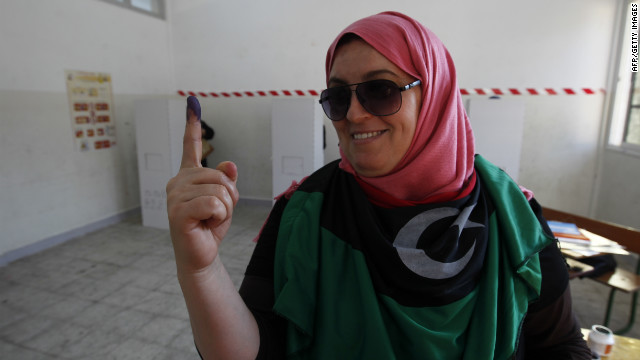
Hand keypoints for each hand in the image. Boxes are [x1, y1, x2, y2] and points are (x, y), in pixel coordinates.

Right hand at [166, 97, 238, 273]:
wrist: (201, 255)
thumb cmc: (210, 226)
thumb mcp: (225, 201)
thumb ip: (226, 181)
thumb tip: (230, 165)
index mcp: (188, 176)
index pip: (191, 147)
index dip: (192, 125)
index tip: (192, 102)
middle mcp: (178, 182)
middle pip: (219, 176)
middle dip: (229, 196)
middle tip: (217, 213)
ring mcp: (175, 196)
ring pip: (218, 191)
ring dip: (224, 209)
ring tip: (210, 220)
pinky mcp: (177, 212)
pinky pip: (213, 204)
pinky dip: (219, 216)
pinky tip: (206, 224)